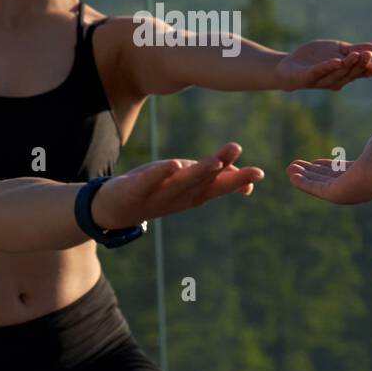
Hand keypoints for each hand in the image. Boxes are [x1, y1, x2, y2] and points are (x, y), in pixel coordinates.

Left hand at [91, 142, 263, 229]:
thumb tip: (250, 181)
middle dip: (223, 174)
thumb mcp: (185, 183)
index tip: (260, 172)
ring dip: (197, 173)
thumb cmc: (155, 190)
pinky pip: (147, 183)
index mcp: (190, 196)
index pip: (216, 187)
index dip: (236, 180)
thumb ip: (215, 179)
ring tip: (214, 161)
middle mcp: (176, 198)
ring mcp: (154, 196)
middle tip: (245, 163)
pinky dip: (159, 175)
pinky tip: (173, 164)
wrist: (112, 210)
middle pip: (201, 185)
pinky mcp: (132, 191)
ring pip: (178, 184)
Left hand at [276, 40, 371, 90]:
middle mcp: (334, 79)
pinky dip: (327, 67)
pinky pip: (317, 72)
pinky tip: (336, 61)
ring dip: (347, 65)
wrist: (288, 65)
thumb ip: (358, 48)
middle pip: (350, 72)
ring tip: (356, 55)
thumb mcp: (339, 49)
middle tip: (368, 54)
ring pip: (336, 74)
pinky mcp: (305, 78)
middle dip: (360, 64)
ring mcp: (320, 80)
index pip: (360, 72)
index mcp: (344, 73)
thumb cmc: (316, 58)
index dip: (371, 70)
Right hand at [287, 129, 371, 203]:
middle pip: (327, 178)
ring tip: (288, 168)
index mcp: (366, 174)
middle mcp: (354, 186)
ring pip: (319, 183)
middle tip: (295, 165)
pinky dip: (302, 183)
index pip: (341, 171)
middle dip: (310, 171)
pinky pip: (315, 188)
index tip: (313, 162)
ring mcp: (345, 191)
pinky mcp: (335, 195)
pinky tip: (292, 176)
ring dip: (303, 176)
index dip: (326, 166)